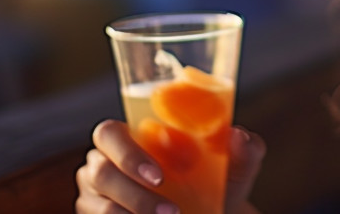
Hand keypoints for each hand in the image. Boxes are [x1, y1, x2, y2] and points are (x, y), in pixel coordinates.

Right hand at [76, 119, 265, 213]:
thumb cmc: (217, 183)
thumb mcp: (236, 168)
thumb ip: (244, 149)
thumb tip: (237, 136)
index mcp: (129, 136)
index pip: (108, 133)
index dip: (127, 153)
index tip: (160, 176)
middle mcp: (103, 164)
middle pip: (100, 172)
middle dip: (135, 195)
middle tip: (172, 212)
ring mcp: (94, 198)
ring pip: (100, 207)